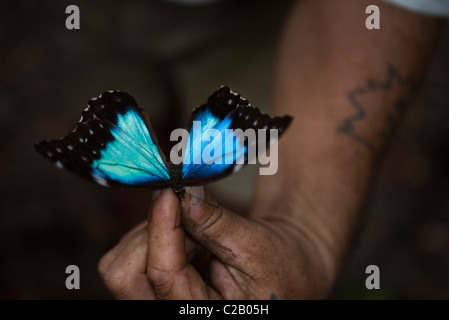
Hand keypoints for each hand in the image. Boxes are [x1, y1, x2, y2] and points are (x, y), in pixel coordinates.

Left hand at [98, 187, 332, 298]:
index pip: (163, 273)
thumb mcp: (255, 246)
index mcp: (200, 314)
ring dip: (154, 234)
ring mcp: (157, 301)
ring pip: (121, 262)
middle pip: (123, 274)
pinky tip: (188, 240)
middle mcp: (169, 312)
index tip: (171, 191)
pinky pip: (129, 255)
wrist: (285, 276)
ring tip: (197, 235)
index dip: (162, 226)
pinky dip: (155, 236)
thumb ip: (216, 222)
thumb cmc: (279, 269)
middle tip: (188, 218)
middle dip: (152, 235)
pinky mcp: (151, 288)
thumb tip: (185, 192)